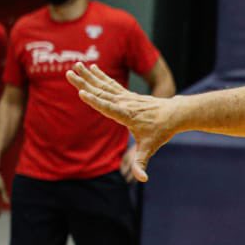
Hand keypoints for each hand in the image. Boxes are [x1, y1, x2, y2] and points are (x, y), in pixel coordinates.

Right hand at [67, 62, 172, 182]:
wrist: (175, 115)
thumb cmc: (161, 131)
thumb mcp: (150, 148)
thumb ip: (142, 164)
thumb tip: (142, 180)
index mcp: (127, 115)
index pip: (109, 108)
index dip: (95, 101)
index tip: (82, 93)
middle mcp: (125, 103)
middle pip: (101, 92)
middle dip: (85, 83)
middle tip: (69, 73)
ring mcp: (126, 97)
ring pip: (104, 85)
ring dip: (89, 76)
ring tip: (76, 65)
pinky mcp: (127, 94)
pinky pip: (110, 83)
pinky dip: (100, 76)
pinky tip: (91, 68)